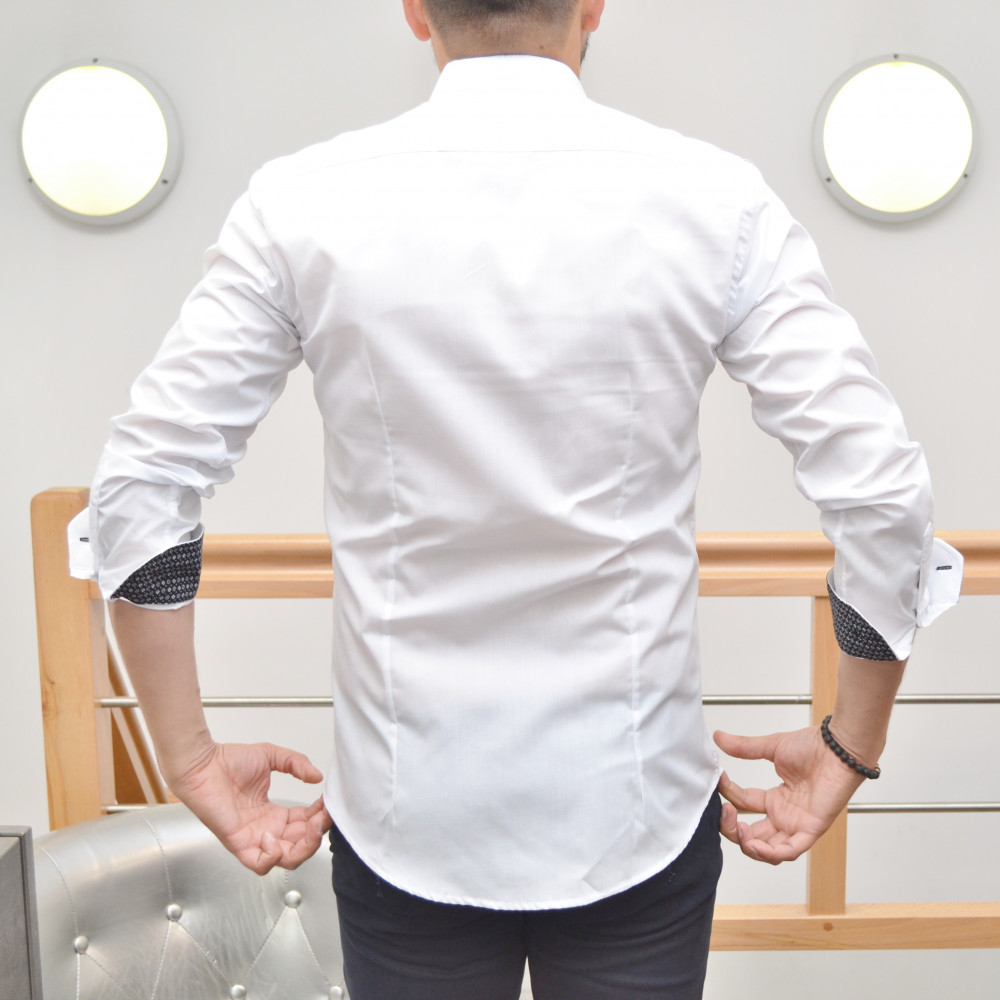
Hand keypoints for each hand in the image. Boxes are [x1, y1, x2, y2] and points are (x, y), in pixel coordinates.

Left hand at [167, 741, 332, 873]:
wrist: (202, 763)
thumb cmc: (228, 761)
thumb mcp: (271, 757)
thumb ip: (296, 764)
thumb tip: (317, 777)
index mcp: (273, 814)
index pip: (304, 824)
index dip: (319, 816)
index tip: (328, 803)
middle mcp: (265, 829)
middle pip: (301, 846)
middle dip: (317, 834)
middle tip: (324, 817)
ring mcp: (253, 838)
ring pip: (287, 860)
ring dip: (305, 847)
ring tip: (311, 826)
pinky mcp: (238, 843)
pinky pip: (260, 864)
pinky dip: (273, 855)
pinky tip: (273, 833)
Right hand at [714, 726, 863, 864]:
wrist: (838, 748)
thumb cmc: (814, 747)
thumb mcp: (772, 747)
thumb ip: (744, 747)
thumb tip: (718, 737)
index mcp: (776, 799)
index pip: (744, 804)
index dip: (729, 794)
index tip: (718, 779)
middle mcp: (784, 816)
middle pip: (752, 835)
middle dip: (733, 829)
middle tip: (724, 812)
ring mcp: (797, 825)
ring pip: (769, 850)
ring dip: (749, 845)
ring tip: (738, 829)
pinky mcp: (810, 830)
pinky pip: (790, 850)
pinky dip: (771, 853)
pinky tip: (754, 845)